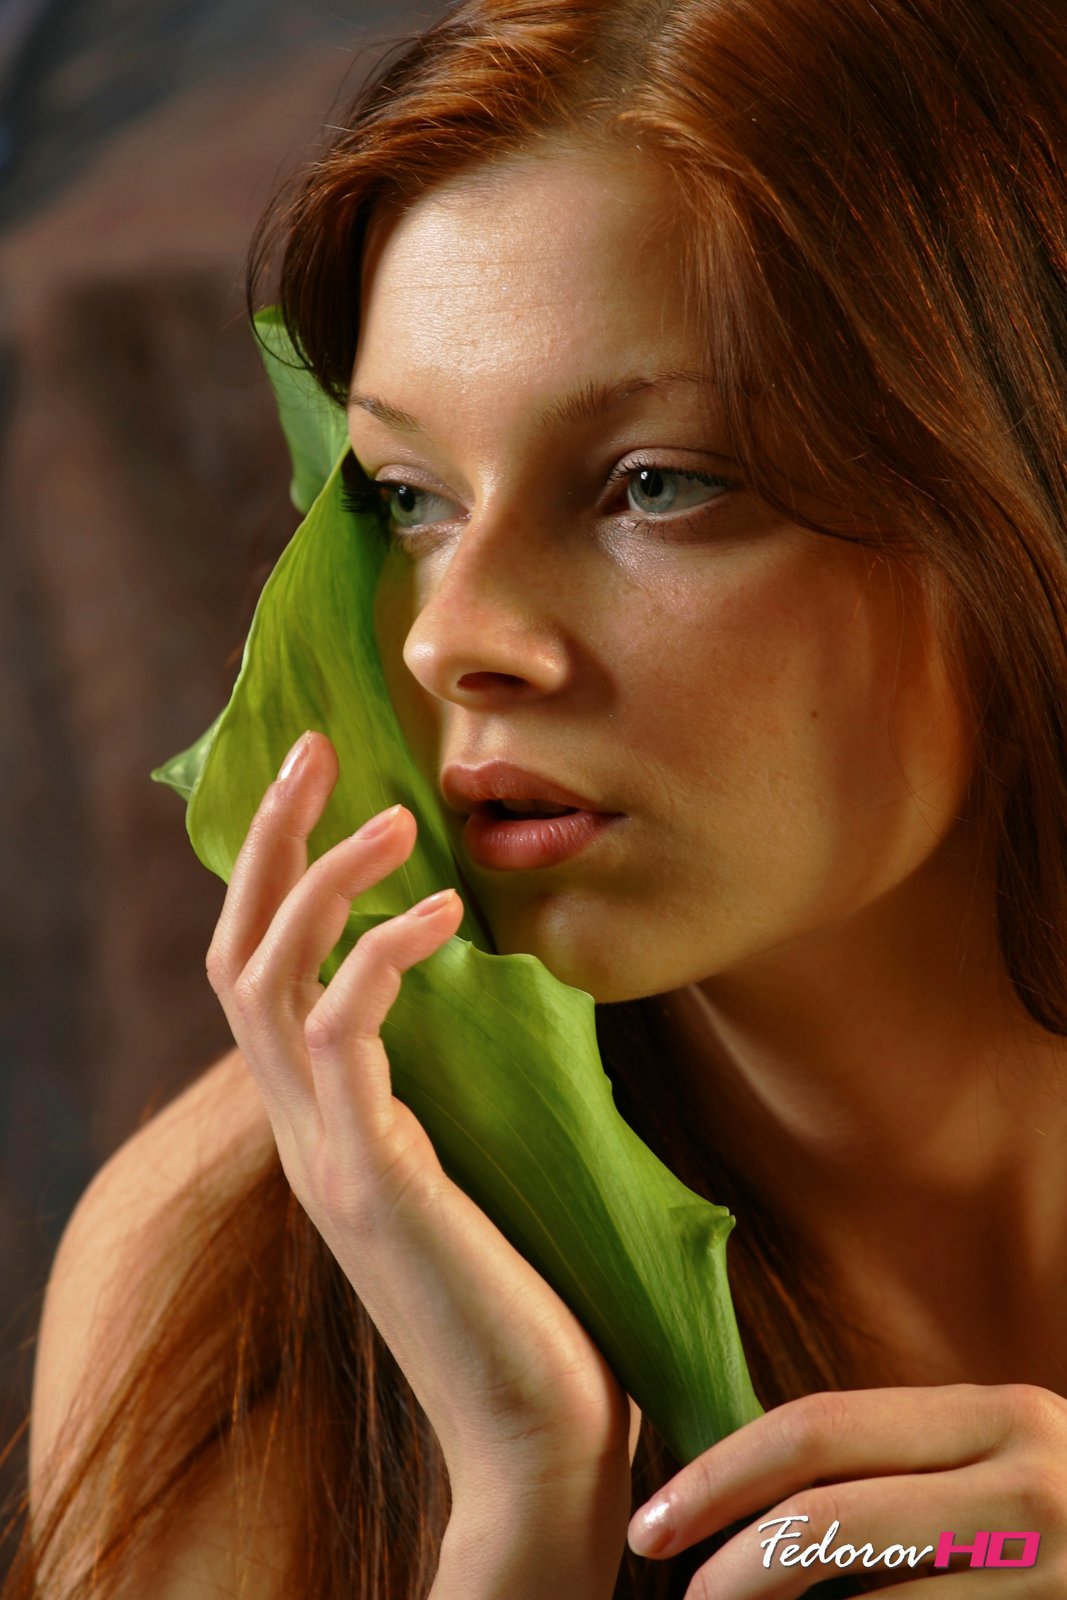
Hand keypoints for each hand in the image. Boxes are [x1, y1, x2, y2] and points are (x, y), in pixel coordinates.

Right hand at [206, 731, 634, 1592]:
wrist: (536, 1432)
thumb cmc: (529, 1293)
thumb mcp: (473, 1164)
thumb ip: (450, 1086)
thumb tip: (484, 990)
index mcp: (329, 1121)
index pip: (266, 973)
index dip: (282, 875)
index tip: (331, 788)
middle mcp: (303, 1131)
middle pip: (237, 953)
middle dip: (270, 845)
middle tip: (319, 750)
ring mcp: (326, 1157)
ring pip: (266, 981)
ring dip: (320, 886)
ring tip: (394, 822)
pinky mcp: (371, 1183)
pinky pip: (345, 1039)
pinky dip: (380, 961)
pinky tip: (441, 919)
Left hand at [628, 1381, 1066, 1595]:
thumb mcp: (1002, 1461)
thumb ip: (905, 1467)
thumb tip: (751, 1502)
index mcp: (996, 1417)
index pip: (821, 1428)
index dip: (721, 1473)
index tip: (655, 1519)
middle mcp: (1029, 1483)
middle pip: (827, 1515)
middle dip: (729, 1563)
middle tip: (678, 1595)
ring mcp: (1053, 1572)